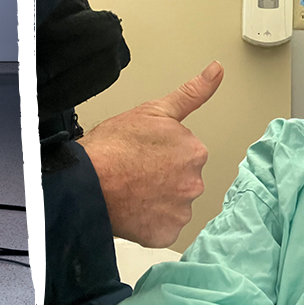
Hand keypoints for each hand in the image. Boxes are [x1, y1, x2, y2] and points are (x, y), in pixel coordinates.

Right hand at [78, 61, 222, 247]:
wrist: (86, 180)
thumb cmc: (112, 146)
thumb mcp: (153, 110)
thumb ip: (191, 93)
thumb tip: (217, 70)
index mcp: (194, 151)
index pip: (184, 154)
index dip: (160, 153)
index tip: (142, 153)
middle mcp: (194, 182)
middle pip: (181, 180)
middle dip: (162, 177)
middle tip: (134, 171)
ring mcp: (180, 210)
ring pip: (172, 205)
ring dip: (156, 200)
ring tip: (130, 190)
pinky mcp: (165, 233)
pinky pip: (162, 228)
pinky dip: (149, 222)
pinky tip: (133, 209)